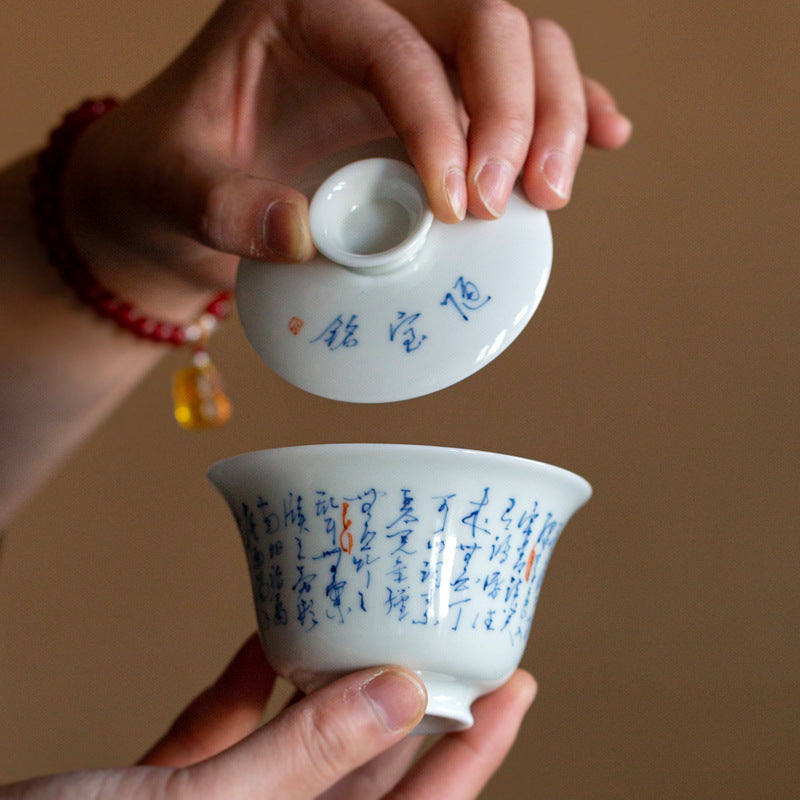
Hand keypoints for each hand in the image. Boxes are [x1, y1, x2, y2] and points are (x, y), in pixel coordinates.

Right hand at [1, 635, 536, 797]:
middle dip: (417, 695)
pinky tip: (270, 634)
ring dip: (337, 678)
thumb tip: (398, 692)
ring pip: (306, 739)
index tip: (515, 685)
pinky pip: (234, 728)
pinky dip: (256, 680)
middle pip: (372, 761)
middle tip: (454, 632)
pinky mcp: (173, 787)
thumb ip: (304, 758)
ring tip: (379, 620)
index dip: (477, 750)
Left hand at [61, 0, 630, 310]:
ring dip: (554, 113)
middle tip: (506, 202)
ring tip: (548, 196)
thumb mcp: (172, 190)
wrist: (185, 190)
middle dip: (513, 107)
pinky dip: (569, 111)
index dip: (439, 119)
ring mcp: (413, 54)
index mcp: (301, 5)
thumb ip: (222, 209)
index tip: (451, 207)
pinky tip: (607, 140)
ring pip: (518, 46)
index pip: (396, 43)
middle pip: (482, 21)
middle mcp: (371, 13)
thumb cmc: (174, 174)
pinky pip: (517, 89)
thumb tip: (302, 232)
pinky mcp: (439, 101)